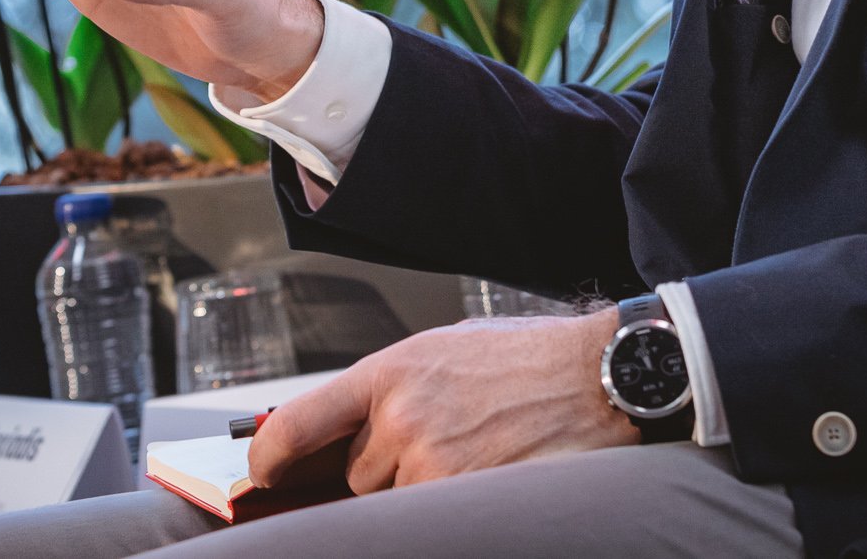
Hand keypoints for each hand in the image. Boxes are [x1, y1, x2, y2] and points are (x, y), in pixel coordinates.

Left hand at [248, 312, 638, 494]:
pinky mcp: (462, 496)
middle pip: (356, 475)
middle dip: (388, 470)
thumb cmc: (530, 360)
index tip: (266, 474)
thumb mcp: (448, 349)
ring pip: (395, 502)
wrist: (599, 376)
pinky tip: (488, 474)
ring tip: (477, 451)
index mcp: (391, 370)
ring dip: (423, 489)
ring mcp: (430, 461)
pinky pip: (429, 519)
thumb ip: (394, 384)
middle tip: (444, 442)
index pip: (297, 424)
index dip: (270, 458)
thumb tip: (346, 425)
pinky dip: (451, 507)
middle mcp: (401, 416)